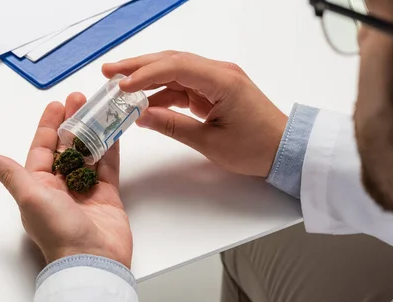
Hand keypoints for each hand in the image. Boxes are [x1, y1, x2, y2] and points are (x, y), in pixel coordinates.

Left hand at [0, 94, 132, 267]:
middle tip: (80, 100)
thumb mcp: (30, 197)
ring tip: (98, 109)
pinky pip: (108, 167)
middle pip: (66, 148)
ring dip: (92, 131)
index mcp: (38, 186)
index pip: (42, 149)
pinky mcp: (107, 196)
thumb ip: (12, 174)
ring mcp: (85, 191)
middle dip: (72, 123)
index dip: (49, 126)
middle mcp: (60, 187)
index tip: (57, 104)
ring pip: (88, 154)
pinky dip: (110, 149)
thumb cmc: (58, 230)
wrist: (92, 259)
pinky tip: (113, 131)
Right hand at [103, 51, 287, 177]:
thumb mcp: (210, 142)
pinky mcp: (214, 90)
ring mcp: (216, 80)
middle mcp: (219, 72)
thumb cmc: (255, 148)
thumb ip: (173, 126)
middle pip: (171, 61)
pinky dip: (162, 92)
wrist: (284, 150)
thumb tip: (142, 116)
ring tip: (119, 86)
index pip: (175, 66)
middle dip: (138, 66)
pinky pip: (183, 85)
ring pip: (174, 71)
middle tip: (108, 71)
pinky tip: (143, 103)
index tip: (121, 86)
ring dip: (147, 78)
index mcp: (222, 80)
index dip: (144, 74)